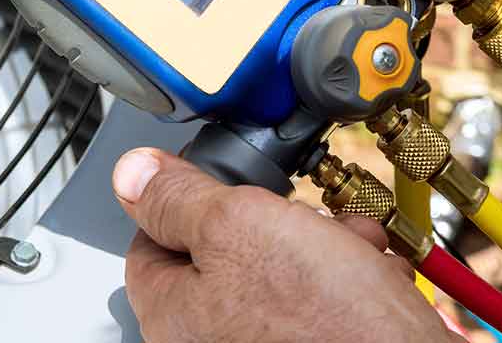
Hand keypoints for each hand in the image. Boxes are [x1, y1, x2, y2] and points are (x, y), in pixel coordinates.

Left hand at [113, 148, 459, 342]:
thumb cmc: (328, 322)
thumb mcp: (238, 225)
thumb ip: (179, 197)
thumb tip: (131, 175)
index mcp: (173, 318)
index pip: (152, 239)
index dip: (189, 199)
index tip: (222, 180)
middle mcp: (212, 342)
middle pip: (226, 250)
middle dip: (277, 220)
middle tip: (303, 219)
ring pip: (283, 270)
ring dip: (325, 246)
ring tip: (351, 249)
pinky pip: (321, 300)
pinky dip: (350, 280)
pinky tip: (371, 278)